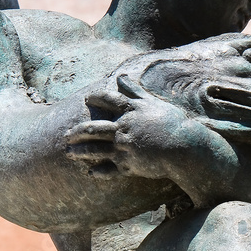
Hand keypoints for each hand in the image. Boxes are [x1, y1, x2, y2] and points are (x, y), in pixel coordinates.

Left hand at [64, 75, 192, 179]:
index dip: (96, 98)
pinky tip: (91, 173)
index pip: (109, 100)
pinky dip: (100, 172)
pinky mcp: (129, 165)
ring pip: (96, 149)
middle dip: (77, 131)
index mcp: (131, 111)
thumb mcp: (154, 103)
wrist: (184, 148)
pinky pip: (110, 169)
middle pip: (94, 128)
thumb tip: (121, 78)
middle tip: (66, 134)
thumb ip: (135, 92)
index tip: (87, 98)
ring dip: (81, 152)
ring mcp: (124, 147)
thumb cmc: (174, 124)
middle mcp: (123, 128)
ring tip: (69, 153)